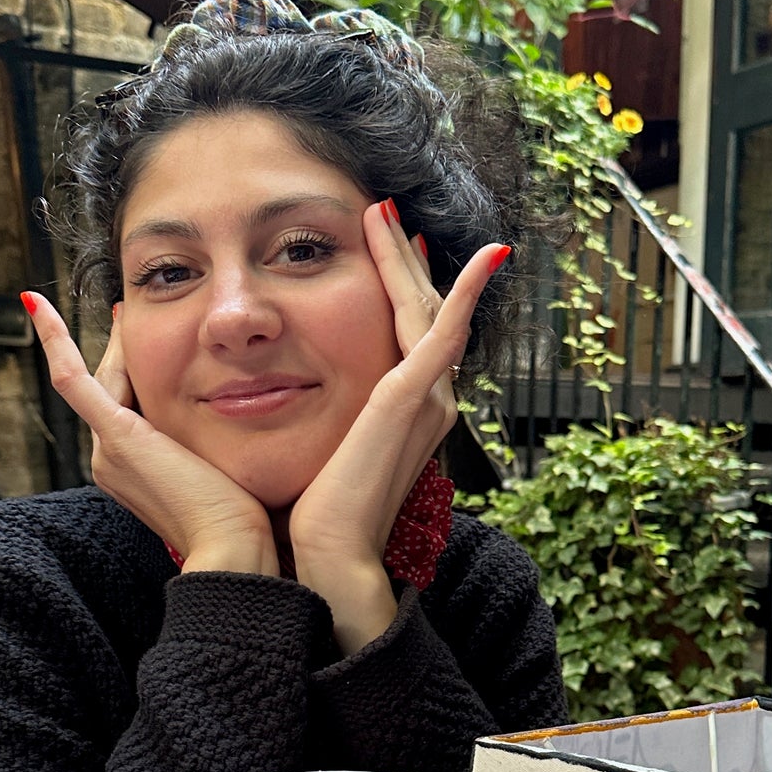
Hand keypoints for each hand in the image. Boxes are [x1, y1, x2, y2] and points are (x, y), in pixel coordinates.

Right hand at [23, 293, 277, 576]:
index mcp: (129, 469)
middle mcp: (108, 460)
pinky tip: (35, 303)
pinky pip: (74, 380)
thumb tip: (233, 411)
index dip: (127, 366)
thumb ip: (209, 445)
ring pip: (104, 379)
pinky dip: (54, 340)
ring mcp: (107, 449)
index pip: (122, 403)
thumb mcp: (222, 471)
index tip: (133, 334)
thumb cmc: (242, 521)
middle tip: (132, 309)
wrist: (233, 549)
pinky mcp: (116, 438)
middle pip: (112, 385)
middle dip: (124, 348)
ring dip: (117, 344)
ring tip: (126, 308)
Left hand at [289, 207, 507, 652]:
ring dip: (407, 259)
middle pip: (420, 312)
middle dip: (400, 260)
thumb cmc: (317, 518)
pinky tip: (486, 255)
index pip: (407, 334)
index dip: (396, 287)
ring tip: (386, 214)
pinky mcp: (411, 399)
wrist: (328, 558)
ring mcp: (426, 400)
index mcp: (405, 414)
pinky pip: (445, 331)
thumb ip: (323, 416)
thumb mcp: (323, 449)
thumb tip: (286, 395)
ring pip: (425, 310)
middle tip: (382, 212)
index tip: (379, 247)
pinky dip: (468, 291)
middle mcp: (427, 403)